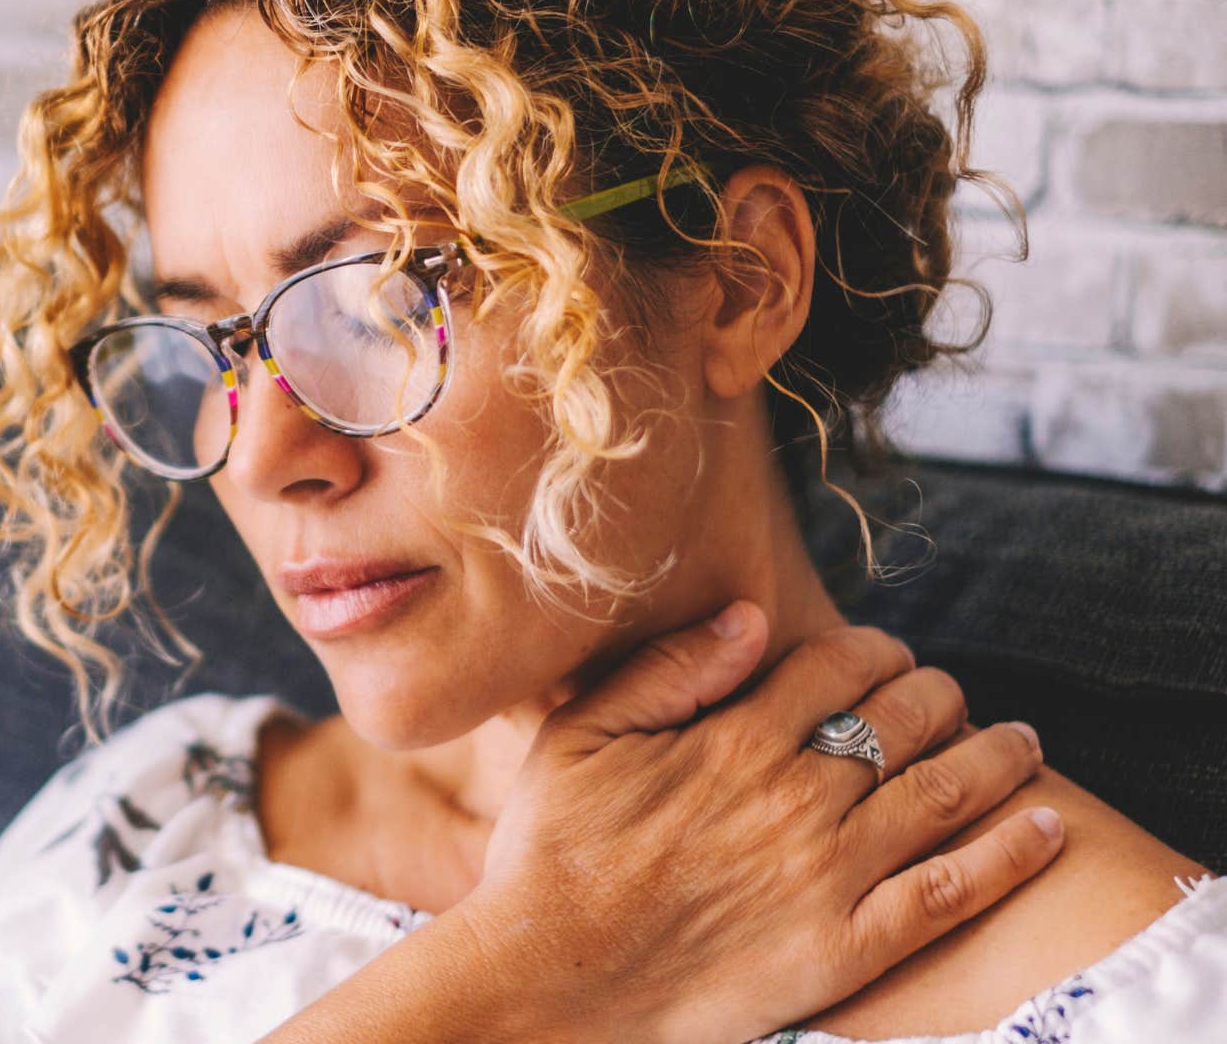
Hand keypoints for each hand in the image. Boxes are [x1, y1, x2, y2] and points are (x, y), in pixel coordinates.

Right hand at [463, 600, 1060, 1043]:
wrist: (549, 976)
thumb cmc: (550, 853)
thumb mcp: (579, 736)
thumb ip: (668, 669)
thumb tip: (749, 615)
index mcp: (734, 739)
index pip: (840, 665)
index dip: (876, 649)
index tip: (884, 655)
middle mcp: (795, 797)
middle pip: (907, 718)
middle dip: (939, 692)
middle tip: (947, 695)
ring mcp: (828, 874)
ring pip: (944, 792)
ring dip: (996, 755)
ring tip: (1023, 742)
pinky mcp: (846, 948)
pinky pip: (952, 894)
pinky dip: (1009, 855)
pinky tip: (1042, 827)